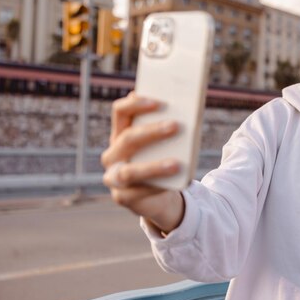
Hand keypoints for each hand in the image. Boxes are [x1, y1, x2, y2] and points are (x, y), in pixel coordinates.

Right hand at [100, 92, 184, 232]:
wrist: (156, 196)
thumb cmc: (161, 162)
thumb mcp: (163, 145)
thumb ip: (166, 129)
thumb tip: (187, 113)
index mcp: (120, 134)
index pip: (120, 112)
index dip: (136, 104)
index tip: (158, 102)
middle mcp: (113, 155)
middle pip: (127, 139)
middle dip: (152, 132)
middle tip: (176, 126)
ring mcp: (113, 178)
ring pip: (130, 171)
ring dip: (154, 166)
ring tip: (176, 164)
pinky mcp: (123, 198)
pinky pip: (140, 192)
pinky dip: (158, 186)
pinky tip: (175, 183)